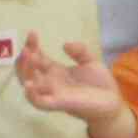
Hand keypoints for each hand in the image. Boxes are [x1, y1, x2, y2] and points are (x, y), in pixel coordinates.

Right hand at [16, 32, 133, 137]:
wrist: (113, 103)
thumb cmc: (100, 84)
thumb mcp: (91, 61)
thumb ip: (80, 51)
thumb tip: (65, 45)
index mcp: (55, 71)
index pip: (36, 57)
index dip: (31, 46)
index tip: (32, 33)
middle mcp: (50, 82)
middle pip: (28, 71)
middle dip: (24, 58)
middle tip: (28, 47)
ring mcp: (54, 94)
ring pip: (29, 85)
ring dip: (25, 72)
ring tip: (28, 58)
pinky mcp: (61, 104)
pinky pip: (40, 103)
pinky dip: (32, 95)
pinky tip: (28, 84)